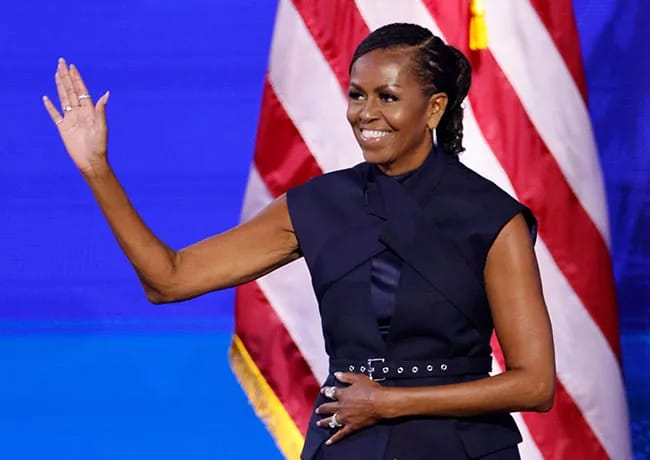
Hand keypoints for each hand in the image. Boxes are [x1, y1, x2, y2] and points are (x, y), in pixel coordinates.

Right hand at [43, 58, 109, 175]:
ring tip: (56, 73)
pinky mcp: (63, 128)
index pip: (81, 91)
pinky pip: (55, 115)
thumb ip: (101, 110)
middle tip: (61, 62)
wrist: (91, 161)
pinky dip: (50, 106)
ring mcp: (71, 119)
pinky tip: (46, 98)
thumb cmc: (99, 146)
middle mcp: (80, 113)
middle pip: (71, 91)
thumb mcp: (101, 127)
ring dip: (60, 86)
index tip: (72, 66)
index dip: (77, 78)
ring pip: (63, 98)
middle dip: (66, 76)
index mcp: (90, 111)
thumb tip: (106, 94)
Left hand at [315, 372, 385, 444]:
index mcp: (342, 394)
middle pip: (328, 407)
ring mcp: (345, 417)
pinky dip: (334, 438)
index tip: (323, 392)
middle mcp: (341, 406)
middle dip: (322, 408)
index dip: (326, 391)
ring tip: (319, 423)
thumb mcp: (358, 379)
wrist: (380, 403)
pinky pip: (341, 433)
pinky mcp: (351, 426)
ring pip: (331, 420)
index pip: (331, 392)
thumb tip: (337, 375)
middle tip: (318, 409)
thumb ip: (346, 377)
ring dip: (324, 422)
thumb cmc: (372, 390)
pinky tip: (329, 441)